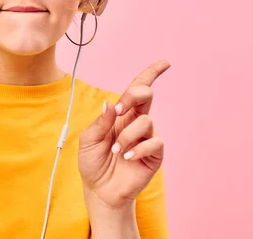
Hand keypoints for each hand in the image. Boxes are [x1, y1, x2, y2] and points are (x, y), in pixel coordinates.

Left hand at [78, 60, 170, 209]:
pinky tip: (127, 158)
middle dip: (136, 95)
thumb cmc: (92, 162)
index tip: (164, 63)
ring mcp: (146, 138)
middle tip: (121, 109)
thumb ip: (100, 121)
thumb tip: (111, 103)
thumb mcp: (88, 139)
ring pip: (146, 121)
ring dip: (127, 135)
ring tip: (116, 151)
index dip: (150, 74)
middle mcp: (135, 122)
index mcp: (120, 114)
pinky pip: (154, 142)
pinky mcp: (154, 154)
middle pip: (145, 96)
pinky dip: (138, 148)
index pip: (136, 90)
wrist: (99, 190)